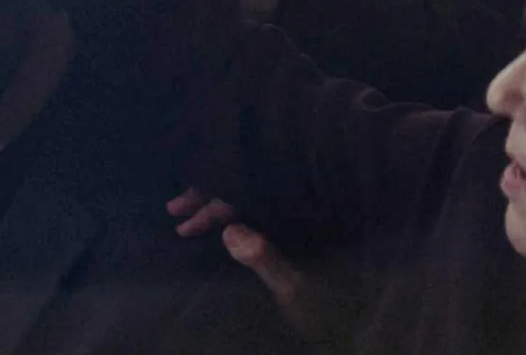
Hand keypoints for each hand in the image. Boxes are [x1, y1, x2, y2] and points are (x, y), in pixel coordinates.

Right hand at [167, 187, 355, 347]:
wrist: (353, 331)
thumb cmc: (327, 309)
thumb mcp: (293, 287)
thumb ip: (266, 258)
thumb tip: (231, 230)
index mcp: (291, 217)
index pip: (241, 197)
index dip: (207, 202)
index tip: (178, 214)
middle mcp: (291, 216)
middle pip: (242, 194)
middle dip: (206, 198)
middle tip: (173, 206)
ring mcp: (289, 229)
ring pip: (246, 207)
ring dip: (214, 210)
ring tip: (185, 217)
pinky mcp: (290, 244)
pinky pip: (253, 221)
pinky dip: (229, 221)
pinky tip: (215, 226)